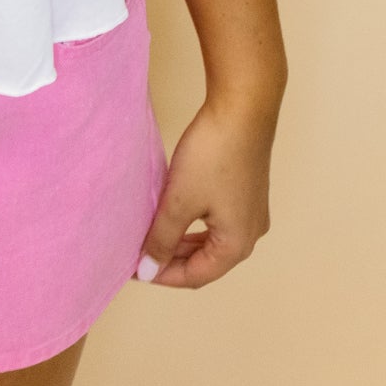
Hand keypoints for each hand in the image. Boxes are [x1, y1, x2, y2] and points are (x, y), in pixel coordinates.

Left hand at [135, 94, 277, 289]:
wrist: (242, 109)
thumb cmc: (213, 154)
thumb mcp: (180, 201)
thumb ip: (162, 239)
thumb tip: (148, 270)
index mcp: (238, 244)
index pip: (196, 276)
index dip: (163, 275)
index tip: (134, 269)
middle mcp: (251, 233)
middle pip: (206, 261)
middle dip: (172, 260)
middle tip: (139, 253)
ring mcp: (251, 213)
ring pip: (212, 241)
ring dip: (182, 242)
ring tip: (151, 236)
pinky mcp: (247, 193)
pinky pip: (217, 222)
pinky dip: (194, 225)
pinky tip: (173, 215)